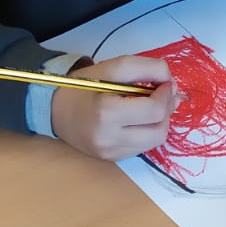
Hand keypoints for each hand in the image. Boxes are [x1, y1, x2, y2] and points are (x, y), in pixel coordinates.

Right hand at [50, 54, 177, 160]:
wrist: (53, 110)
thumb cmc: (83, 86)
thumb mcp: (111, 67)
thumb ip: (145, 68)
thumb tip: (171, 83)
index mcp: (106, 113)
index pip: (154, 110)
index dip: (166, 94)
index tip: (164, 82)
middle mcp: (108, 139)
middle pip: (159, 130)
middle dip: (166, 109)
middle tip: (161, 93)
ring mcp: (110, 153)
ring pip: (154, 141)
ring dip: (160, 121)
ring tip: (150, 105)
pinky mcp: (112, 159)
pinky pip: (143, 147)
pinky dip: (148, 131)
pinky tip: (138, 118)